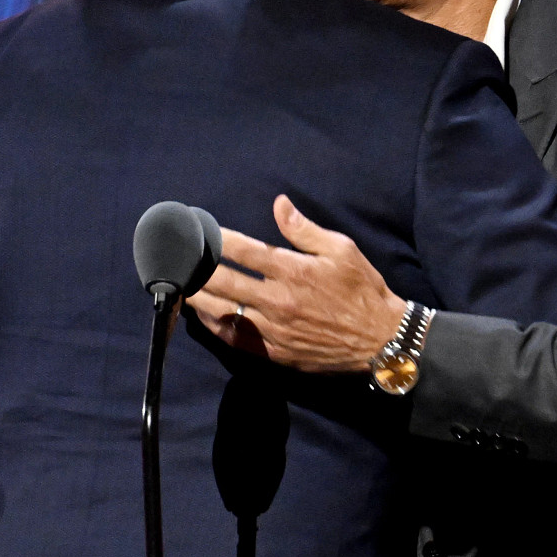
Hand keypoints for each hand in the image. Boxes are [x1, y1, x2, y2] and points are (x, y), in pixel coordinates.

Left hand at [189, 195, 405, 372]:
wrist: (380, 340)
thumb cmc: (363, 290)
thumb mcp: (341, 250)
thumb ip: (304, 229)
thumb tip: (279, 204)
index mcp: (293, 271)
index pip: (241, 250)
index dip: (214, 238)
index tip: (196, 229)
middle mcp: (278, 300)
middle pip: (222, 282)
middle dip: (195, 267)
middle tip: (175, 258)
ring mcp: (273, 329)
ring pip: (222, 312)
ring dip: (197, 297)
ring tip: (180, 285)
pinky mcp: (275, 353)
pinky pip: (235, 339)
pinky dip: (214, 326)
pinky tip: (203, 315)